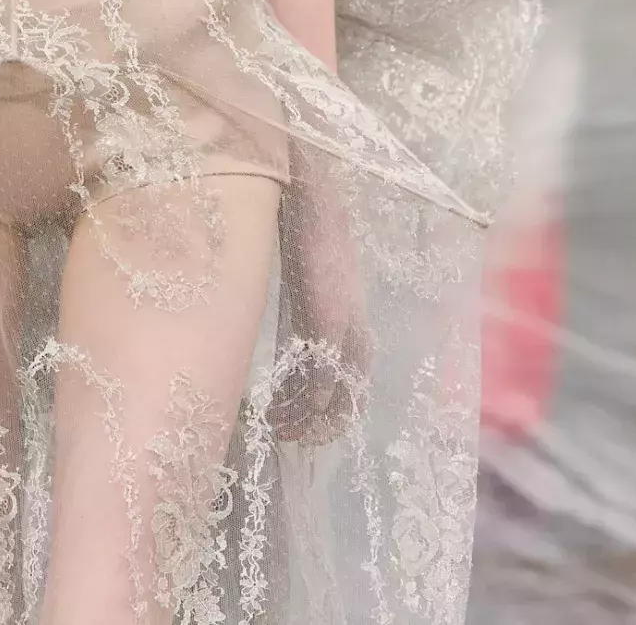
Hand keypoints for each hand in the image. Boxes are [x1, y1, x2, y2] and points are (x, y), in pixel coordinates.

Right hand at [269, 158, 372, 445]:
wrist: (312, 198)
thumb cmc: (305, 235)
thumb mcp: (310, 285)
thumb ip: (305, 315)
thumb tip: (286, 345)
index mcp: (353, 323)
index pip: (352, 384)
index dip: (330, 412)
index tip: (301, 425)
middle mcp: (357, 331)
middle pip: (351, 398)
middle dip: (321, 425)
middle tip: (291, 437)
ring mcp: (347, 328)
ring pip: (336, 394)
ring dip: (307, 419)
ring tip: (278, 428)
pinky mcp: (329, 320)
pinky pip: (323, 376)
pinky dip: (306, 400)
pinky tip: (283, 411)